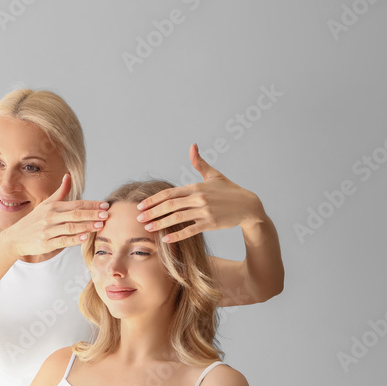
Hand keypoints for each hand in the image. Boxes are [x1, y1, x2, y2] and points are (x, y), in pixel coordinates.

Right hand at [2, 174, 109, 257]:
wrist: (15, 237)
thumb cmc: (34, 220)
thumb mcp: (46, 204)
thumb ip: (60, 192)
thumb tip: (69, 176)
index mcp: (52, 206)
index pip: (75, 204)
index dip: (91, 204)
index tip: (105, 205)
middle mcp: (50, 217)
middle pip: (75, 214)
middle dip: (92, 214)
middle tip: (106, 214)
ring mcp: (48, 230)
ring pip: (71, 227)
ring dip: (87, 226)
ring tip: (100, 225)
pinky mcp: (46, 243)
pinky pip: (63, 241)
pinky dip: (74, 239)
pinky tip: (85, 237)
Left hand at [135, 143, 267, 242]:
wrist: (248, 206)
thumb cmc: (229, 190)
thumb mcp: (214, 175)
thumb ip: (200, 163)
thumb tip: (192, 145)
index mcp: (196, 187)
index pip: (169, 193)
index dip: (153, 199)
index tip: (141, 206)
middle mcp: (198, 198)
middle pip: (170, 205)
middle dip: (152, 212)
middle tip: (138, 218)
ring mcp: (204, 211)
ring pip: (177, 218)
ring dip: (160, 223)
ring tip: (147, 228)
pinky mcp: (210, 223)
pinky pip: (190, 230)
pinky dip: (177, 235)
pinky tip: (165, 238)